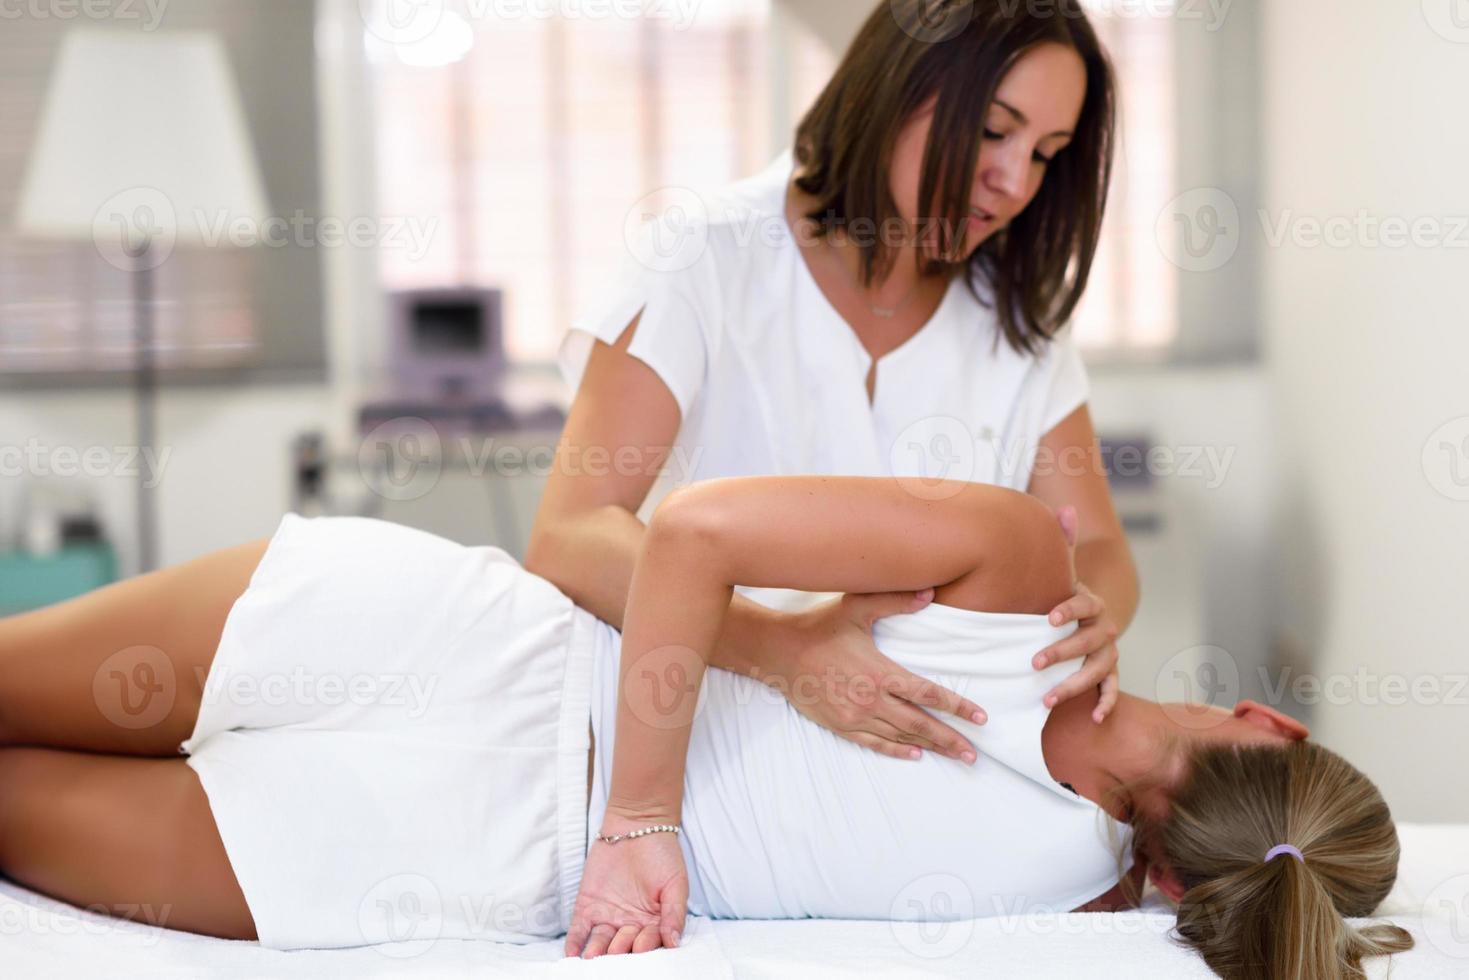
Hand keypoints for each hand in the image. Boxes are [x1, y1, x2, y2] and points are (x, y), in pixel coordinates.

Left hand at [565, 809, 688, 958]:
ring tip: (591, 957)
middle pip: (623, 944)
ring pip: (601, 941)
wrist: (636, 825)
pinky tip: (572, 952)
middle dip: (620, 949)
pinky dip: (575, 941)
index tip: (640, 947)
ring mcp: (607, 916)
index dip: (645, 945)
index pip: (649, 941)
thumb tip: (673, 942)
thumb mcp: (675, 882)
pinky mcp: (587, 907)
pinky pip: (580, 929)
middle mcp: (630, 924)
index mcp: (653, 922)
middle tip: (616, 950)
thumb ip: (674, 913)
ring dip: (596, 950)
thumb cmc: (662, 854)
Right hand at [769, 591, 986, 762]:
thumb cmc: (819, 627)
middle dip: (950, 739)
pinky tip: (914, 755)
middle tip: (974, 755)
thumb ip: (894, 601)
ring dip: (930, 748)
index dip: (957, 707)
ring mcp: (855, 716)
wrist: (780, 652)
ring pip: (900, 736)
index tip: (980, 718)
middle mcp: (871, 699)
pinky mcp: (840, 725)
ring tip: (955, 757)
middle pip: (920, 724)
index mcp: (880, 672)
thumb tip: (929, 592)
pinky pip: (873, 743)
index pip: (928, 693)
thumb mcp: (856, 608)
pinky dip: (896, 751)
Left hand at [1034, 505, 1120, 722]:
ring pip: (1099, 669)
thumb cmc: (1061, 595)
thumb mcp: (1060, 571)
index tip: (1048, 618)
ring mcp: (1108, 651)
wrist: (1085, 618)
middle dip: (1062, 652)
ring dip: (1075, 684)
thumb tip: (1066, 508)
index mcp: (1090, 602)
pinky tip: (1095, 718)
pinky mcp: (1109, 673)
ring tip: (1047, 698)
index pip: (1083, 604)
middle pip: (1088, 641)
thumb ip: (1062, 543)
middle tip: (1033, 662)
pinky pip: (1112, 689)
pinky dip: (1106, 702)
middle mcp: (1104, 627)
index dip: (1068, 609)